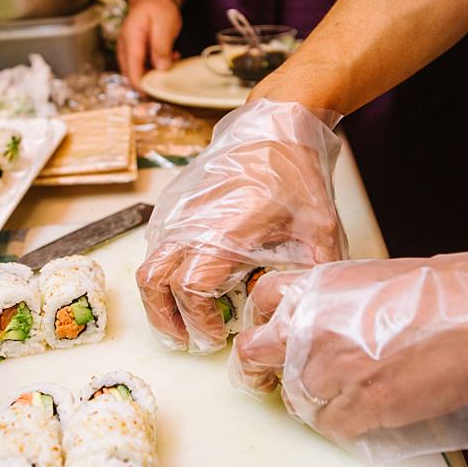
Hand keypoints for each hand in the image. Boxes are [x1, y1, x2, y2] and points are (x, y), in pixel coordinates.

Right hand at [117, 0, 181, 85]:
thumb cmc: (159, 8)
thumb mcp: (164, 24)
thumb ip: (161, 46)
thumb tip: (161, 68)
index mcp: (131, 39)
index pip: (132, 69)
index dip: (142, 85)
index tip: (156, 93)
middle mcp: (125, 47)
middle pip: (132, 74)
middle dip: (149, 82)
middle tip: (170, 81)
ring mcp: (127, 50)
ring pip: (136, 71)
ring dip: (153, 73)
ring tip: (172, 63)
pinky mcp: (133, 52)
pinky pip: (141, 66)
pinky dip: (154, 68)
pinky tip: (168, 60)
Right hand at [136, 100, 346, 352]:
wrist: (274, 126)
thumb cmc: (295, 174)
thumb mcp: (320, 229)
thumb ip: (314, 275)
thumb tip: (308, 313)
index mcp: (223, 233)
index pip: (191, 290)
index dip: (200, 321)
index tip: (218, 336)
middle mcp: (190, 224)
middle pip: (153, 283)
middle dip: (166, 319)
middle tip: (186, 340)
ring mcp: (176, 212)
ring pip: (148, 265)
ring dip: (158, 299)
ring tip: (180, 319)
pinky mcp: (173, 204)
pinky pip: (155, 244)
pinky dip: (162, 271)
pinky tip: (187, 281)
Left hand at [229, 251, 467, 466]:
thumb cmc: (440, 295)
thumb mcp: (371, 279)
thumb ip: (332, 302)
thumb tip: (316, 323)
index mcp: (316, 286)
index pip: (260, 301)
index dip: (262, 322)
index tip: (269, 338)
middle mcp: (311, 326)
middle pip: (258, 356)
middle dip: (271, 369)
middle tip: (291, 377)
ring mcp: (331, 369)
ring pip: (296, 399)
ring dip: (315, 401)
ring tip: (349, 393)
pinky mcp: (359, 406)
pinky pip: (330, 426)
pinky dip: (344, 424)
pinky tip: (368, 410)